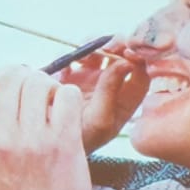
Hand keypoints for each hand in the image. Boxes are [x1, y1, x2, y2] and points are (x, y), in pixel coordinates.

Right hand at [0, 65, 93, 189]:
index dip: (2, 75)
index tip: (16, 82)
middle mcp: (0, 139)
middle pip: (12, 78)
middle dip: (29, 77)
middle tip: (41, 91)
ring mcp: (32, 141)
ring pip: (40, 83)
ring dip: (50, 87)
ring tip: (55, 105)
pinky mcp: (63, 145)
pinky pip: (66, 98)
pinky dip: (69, 99)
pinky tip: (68, 116)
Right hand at [56, 38, 147, 152]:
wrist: (47, 145)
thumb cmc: (79, 141)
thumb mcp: (98, 119)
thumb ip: (111, 90)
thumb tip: (126, 62)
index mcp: (125, 99)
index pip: (141, 73)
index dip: (139, 59)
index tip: (129, 52)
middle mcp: (110, 86)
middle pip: (121, 56)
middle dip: (117, 45)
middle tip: (109, 44)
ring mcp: (90, 79)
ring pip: (98, 51)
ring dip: (93, 45)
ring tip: (84, 52)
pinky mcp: (69, 76)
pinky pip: (73, 57)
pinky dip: (70, 54)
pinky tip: (67, 64)